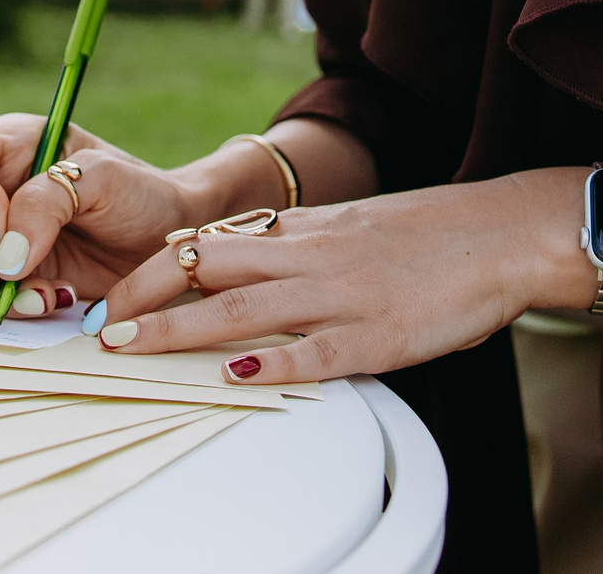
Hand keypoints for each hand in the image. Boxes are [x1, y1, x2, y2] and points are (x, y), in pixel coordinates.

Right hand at [0, 114, 199, 318]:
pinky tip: (53, 299)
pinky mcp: (6, 273)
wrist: (166, 241)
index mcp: (7, 144)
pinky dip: (11, 305)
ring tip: (48, 293)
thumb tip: (3, 257)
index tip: (7, 227)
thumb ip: (48, 202)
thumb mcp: (103, 179)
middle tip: (8, 268)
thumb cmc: (139, 195)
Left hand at [88, 171, 590, 384]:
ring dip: (180, 330)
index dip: (154, 268)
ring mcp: (341, 296)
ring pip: (243, 310)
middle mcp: (311, 256)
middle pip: (208, 269)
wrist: (500, 234)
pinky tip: (233, 377)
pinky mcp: (376, 336)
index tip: (116, 293)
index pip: (209, 242)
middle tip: (101, 327)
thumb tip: (237, 256)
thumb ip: (294, 241)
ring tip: (133, 348)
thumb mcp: (348, 224)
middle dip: (144, 296)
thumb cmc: (428, 235)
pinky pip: (313, 352)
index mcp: (304, 229)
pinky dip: (269, 365)